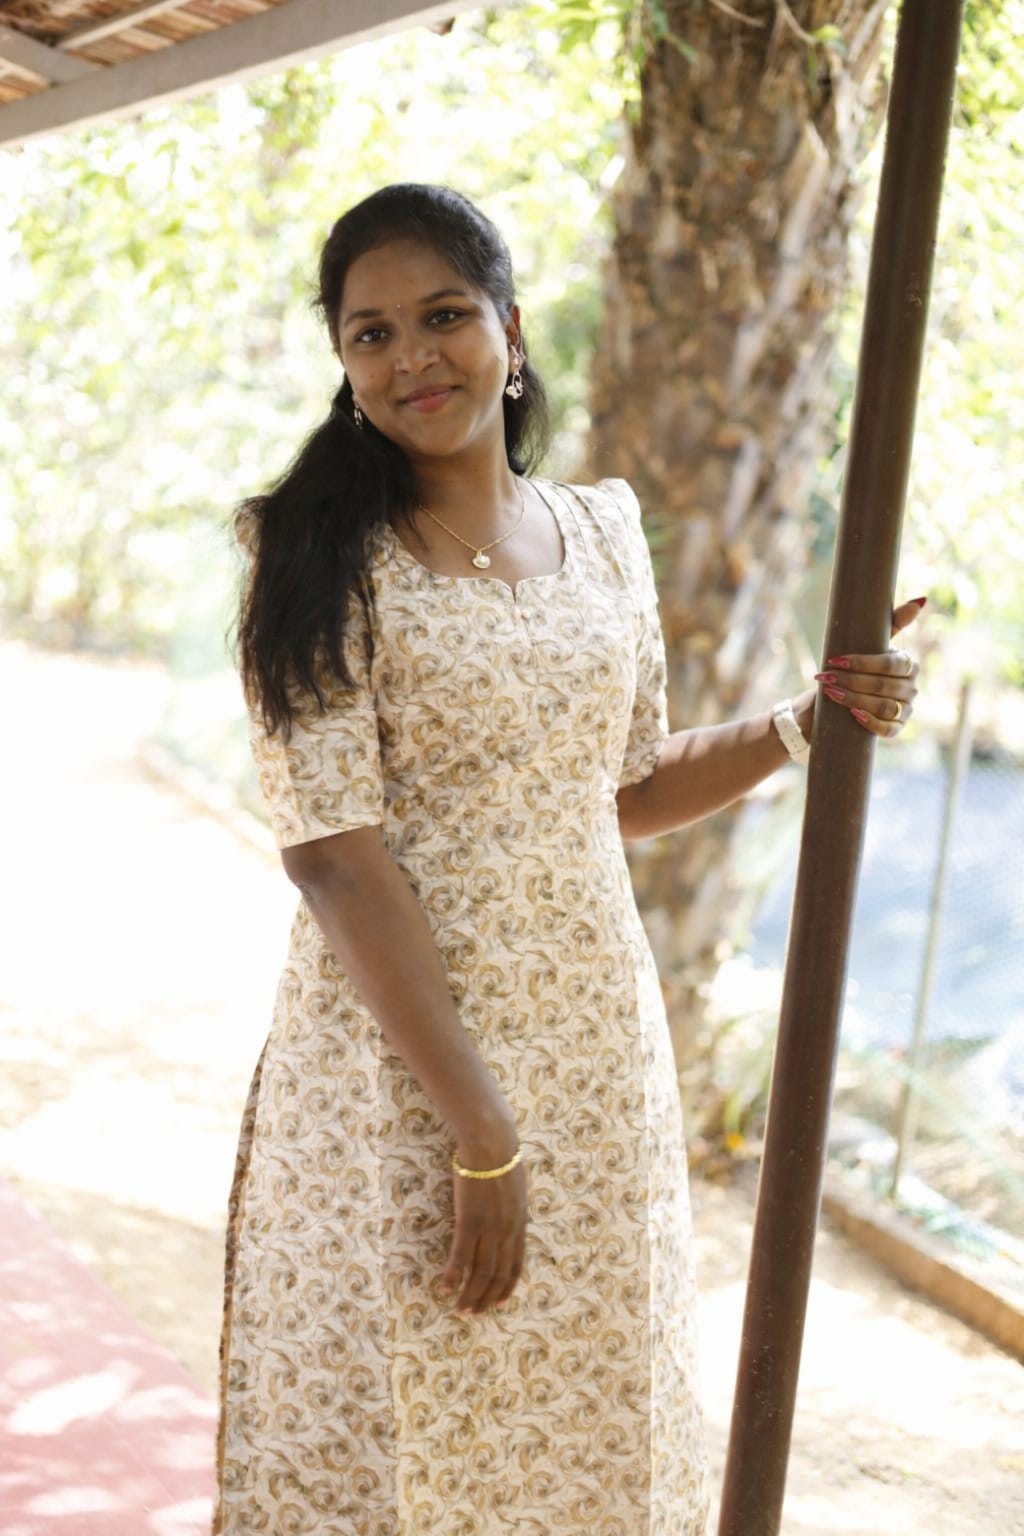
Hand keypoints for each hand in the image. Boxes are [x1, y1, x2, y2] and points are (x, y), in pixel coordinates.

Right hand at [439, 1151, 527, 1314]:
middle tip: (475, 1314)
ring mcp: (489, 1228)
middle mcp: (507, 1231)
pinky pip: (461, 1257)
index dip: (508, 1286)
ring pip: (481, 1272)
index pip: (516, 1264)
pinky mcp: (469, 1222)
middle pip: (498, 1274)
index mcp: (520, 1222)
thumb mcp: (516, 1186)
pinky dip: (453, 1276)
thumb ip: (513, 1206)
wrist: (491, 1144)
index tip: (500, 1303)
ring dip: (470, 1295)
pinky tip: (444, 1288)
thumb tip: (509, 1215)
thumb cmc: (502, 1156)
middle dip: (487, 1298)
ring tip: (460, 1310)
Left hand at [813, 596, 924, 738]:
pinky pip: (888, 729)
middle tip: (827, 678)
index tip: (835, 659)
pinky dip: (870, 722)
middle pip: (883, 686)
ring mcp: (906, 709)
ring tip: (831, 692)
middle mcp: (912, 687)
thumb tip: (921, 600)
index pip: (890, 664)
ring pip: (883, 706)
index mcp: (908, 665)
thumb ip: (894, 622)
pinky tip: (853, 714)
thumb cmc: (858, 664)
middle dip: (851, 681)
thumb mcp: (872, 642)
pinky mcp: (898, 728)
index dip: (862, 662)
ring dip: (854, 699)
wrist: (844, 697)